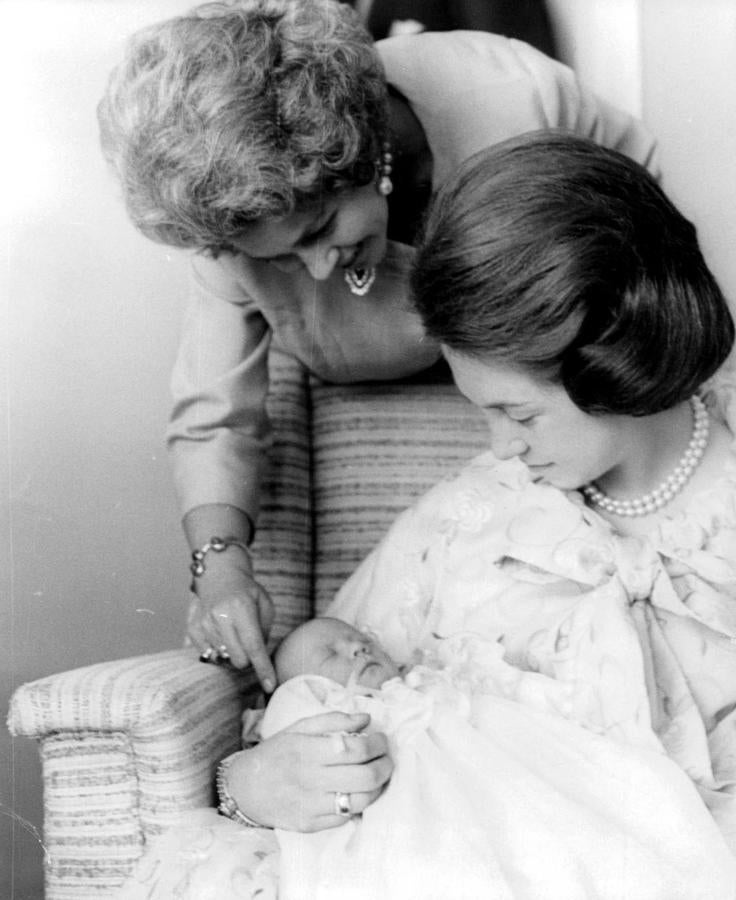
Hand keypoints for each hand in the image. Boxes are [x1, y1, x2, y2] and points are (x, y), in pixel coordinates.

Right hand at [188, 544, 275, 690]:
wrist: (219, 574)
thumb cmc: (247, 592)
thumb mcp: (264, 605)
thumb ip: (265, 632)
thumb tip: (260, 660)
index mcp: (242, 609)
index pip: (254, 646)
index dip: (263, 669)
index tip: (270, 686)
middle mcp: (220, 617)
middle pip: (238, 660)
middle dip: (248, 659)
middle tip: (249, 645)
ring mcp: (204, 623)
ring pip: (223, 659)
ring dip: (232, 653)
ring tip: (233, 633)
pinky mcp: (192, 629)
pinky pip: (208, 655)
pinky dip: (218, 650)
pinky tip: (220, 633)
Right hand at [226, 712, 392, 831]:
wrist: (245, 788)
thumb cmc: (276, 753)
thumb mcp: (299, 727)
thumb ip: (334, 720)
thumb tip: (366, 718)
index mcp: (308, 750)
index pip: (356, 748)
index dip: (377, 743)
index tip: (382, 739)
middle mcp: (310, 779)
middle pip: (364, 777)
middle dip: (385, 766)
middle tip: (387, 758)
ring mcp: (311, 806)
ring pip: (360, 801)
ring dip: (378, 788)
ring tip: (378, 776)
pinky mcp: (311, 825)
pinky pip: (346, 818)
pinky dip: (358, 804)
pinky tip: (358, 792)